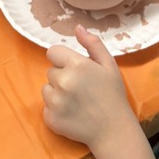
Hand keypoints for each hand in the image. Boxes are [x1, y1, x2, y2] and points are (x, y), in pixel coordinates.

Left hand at [43, 24, 134, 147]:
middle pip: (50, 71)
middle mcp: (63, 81)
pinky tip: (71, 113)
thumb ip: (92, 43)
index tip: (74, 69)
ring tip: (75, 101)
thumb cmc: (112, 94)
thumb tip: (77, 27)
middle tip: (80, 88)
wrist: (113, 130)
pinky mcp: (50, 119)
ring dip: (56, 93)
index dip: (63, 59)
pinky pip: (46, 108)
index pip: (52, 52)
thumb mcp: (108, 64)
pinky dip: (55, 110)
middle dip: (62, 77)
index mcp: (76, 65)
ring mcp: (55, 101)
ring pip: (46, 89)